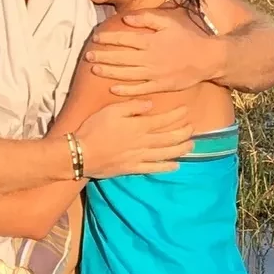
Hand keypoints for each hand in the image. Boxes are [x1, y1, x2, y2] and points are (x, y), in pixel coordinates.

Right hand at [77, 98, 193, 177]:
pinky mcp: (132, 168)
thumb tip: (150, 104)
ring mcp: (139, 157)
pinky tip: (176, 166)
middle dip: (183, 132)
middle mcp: (143, 142)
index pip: (163, 120)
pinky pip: (153, 168)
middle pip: (169, 137)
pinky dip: (166, 167)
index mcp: (138, 126)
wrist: (81, 153)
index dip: (177, 115)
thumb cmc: (94, 128)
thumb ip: (132, 107)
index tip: (186, 111)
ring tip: (191, 145)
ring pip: (165, 153)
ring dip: (180, 149)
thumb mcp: (111, 110)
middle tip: (192, 128)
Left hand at [84, 10, 222, 95]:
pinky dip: (125, 90)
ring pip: (126, 73)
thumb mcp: (169, 21)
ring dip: (108, 72)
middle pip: (120, 57)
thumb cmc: (187, 37)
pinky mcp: (160, 86)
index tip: (96, 38)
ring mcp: (154, 74)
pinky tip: (112, 88)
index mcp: (150, 41)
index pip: (123, 39)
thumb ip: (147, 18)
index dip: (108, 38)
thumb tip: (125, 18)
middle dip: (102, 56)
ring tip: (94, 69)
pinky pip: (139, 89)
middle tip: (88, 55)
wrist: (206, 58)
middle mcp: (149, 58)